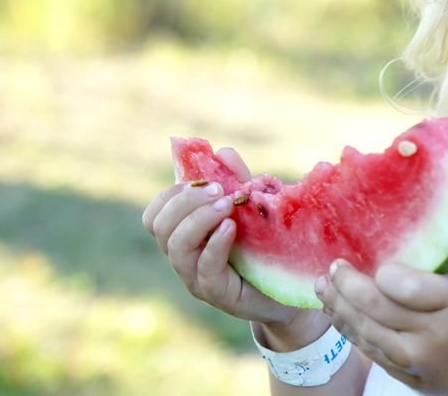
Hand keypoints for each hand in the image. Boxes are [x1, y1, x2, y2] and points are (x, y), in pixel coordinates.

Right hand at [141, 146, 301, 327]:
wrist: (293, 287)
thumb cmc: (268, 247)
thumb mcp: (253, 208)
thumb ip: (238, 182)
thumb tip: (223, 152)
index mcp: (187, 237)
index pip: (154, 216)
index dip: (169, 195)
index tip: (199, 180)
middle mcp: (186, 258)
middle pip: (160, 227)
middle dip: (185, 202)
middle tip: (217, 190)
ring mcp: (198, 278)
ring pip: (176, 247)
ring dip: (199, 219)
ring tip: (227, 204)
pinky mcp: (218, 294)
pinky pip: (204, 268)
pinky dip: (215, 243)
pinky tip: (231, 227)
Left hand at [317, 260, 447, 394]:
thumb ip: (431, 272)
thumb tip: (386, 245)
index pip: (407, 286)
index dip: (382, 272)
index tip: (371, 258)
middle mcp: (431, 334)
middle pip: (375, 307)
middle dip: (346, 284)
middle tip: (334, 267)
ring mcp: (415, 359)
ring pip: (364, 331)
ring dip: (338, 307)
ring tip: (324, 287)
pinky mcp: (403, 377)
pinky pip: (368, 350)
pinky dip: (349, 328)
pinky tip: (338, 312)